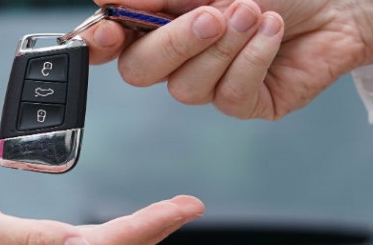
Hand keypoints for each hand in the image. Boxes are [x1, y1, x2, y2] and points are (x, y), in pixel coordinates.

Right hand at [82, 0, 372, 119]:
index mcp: (159, 18)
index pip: (110, 41)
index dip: (99, 43)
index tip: (109, 33)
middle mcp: (179, 54)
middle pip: (140, 72)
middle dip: (174, 43)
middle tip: (211, 14)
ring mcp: (211, 83)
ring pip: (186, 88)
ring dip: (224, 46)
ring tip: (256, 13)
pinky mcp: (247, 103)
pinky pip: (230, 96)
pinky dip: (252, 59)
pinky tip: (273, 32)